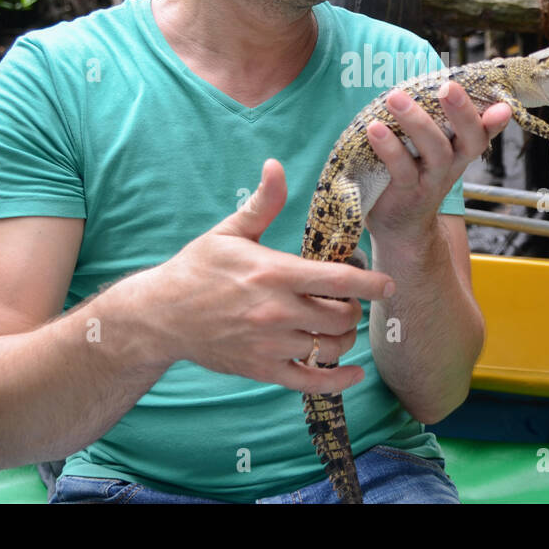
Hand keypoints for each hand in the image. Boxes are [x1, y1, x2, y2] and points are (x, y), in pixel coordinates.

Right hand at [139, 158, 394, 392]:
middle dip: (353, 308)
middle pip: (341, 316)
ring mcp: (270, 344)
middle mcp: (277, 311)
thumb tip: (276, 166)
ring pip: (330, 347)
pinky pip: (311, 382)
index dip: (371, 283)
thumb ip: (262, 203)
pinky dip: (338, 380)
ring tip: (339, 325)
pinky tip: (352, 372)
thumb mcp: (229, 232)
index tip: (387, 283)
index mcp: (274, 273)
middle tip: (347, 300)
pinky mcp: (262, 369)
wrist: (160, 315)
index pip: (338, 281)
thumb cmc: (197, 269)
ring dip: (345, 337)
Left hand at [363, 82, 511, 244]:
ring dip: (416, 122)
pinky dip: (388, 147)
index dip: (496, 121)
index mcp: (461, 149)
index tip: (503, 106)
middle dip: (461, 112)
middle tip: (447, 86)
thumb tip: (440, 80)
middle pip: (469, 139)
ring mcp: (431, 181)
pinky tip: (374, 129)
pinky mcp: (406, 193)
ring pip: (435, 152)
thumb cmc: (413, 172)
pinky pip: (401, 169)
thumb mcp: (430, 145)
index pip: (485, 131)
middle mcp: (452, 165)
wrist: (401, 226)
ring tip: (395, 97)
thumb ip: (436, 118)